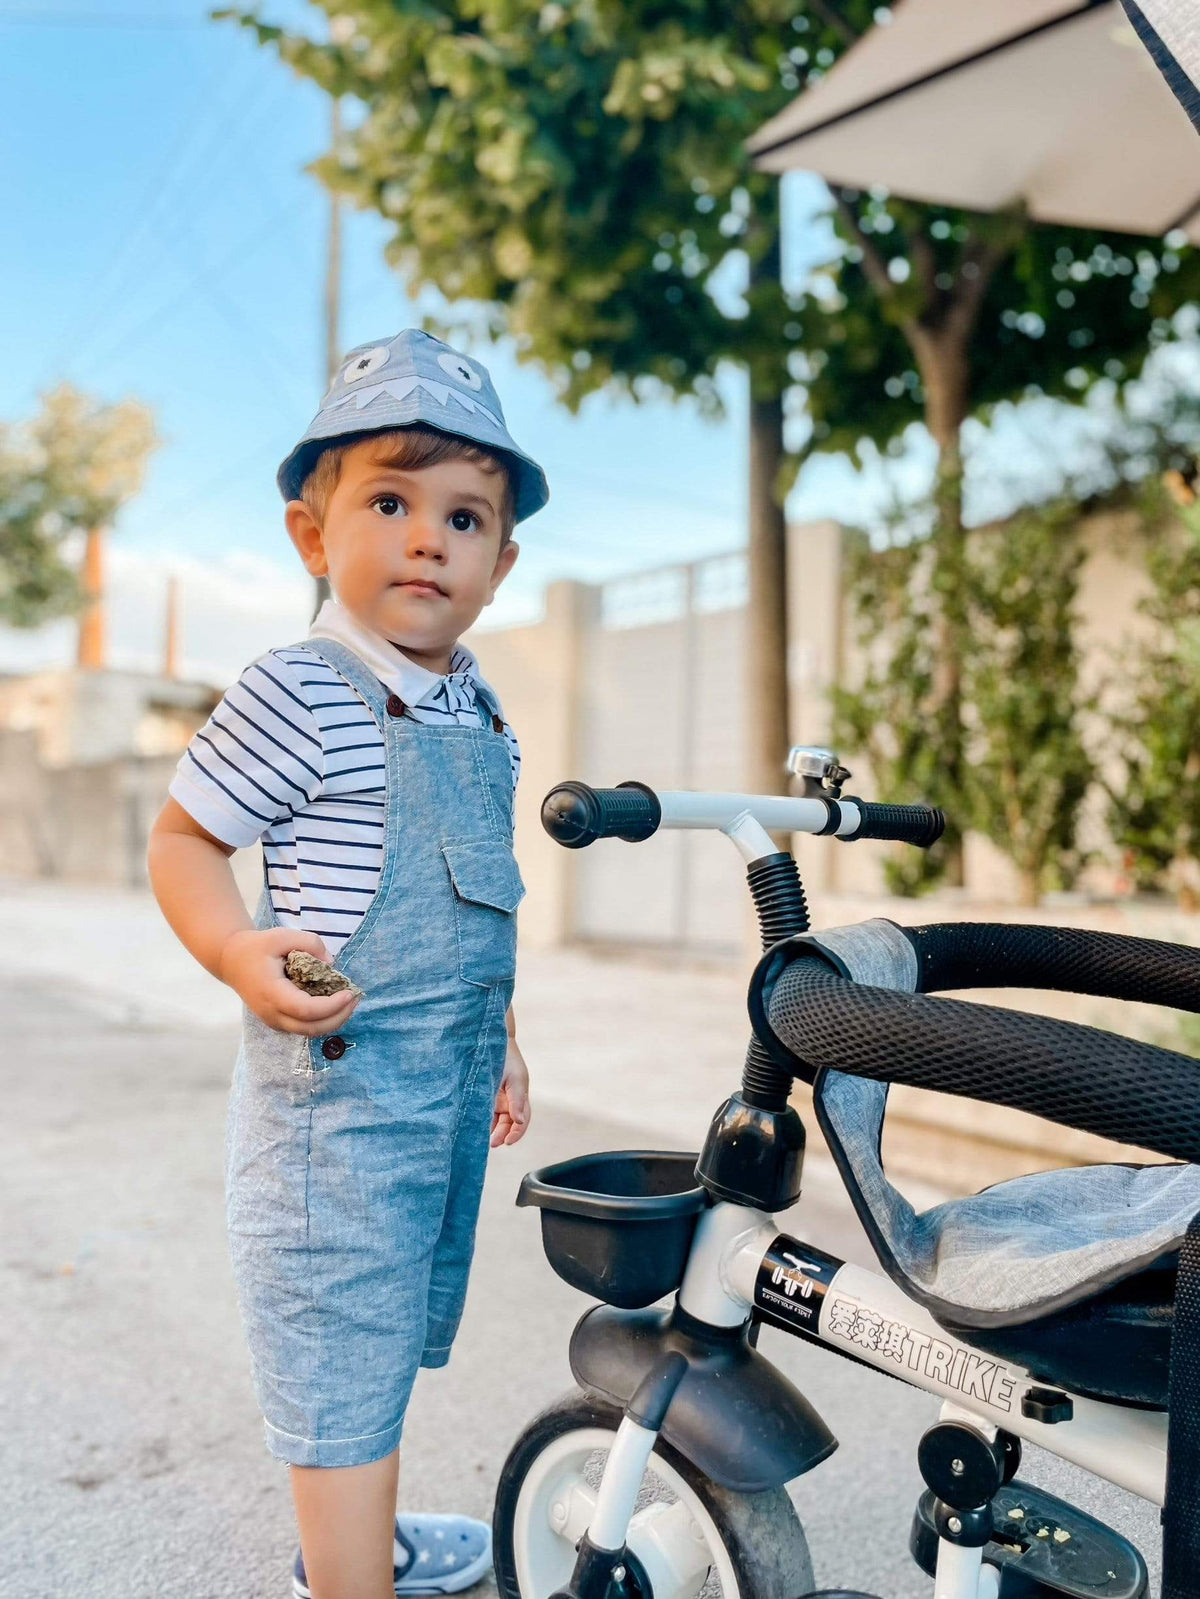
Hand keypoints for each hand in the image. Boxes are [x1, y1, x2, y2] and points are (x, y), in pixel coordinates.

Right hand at [218, 928, 361, 1035]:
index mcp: (271, 992)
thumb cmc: (258, 947)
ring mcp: (273, 1021)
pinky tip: (334, 1005)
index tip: (350, 993)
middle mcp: (271, 1013)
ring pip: (308, 1032)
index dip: (331, 1006)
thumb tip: (331, 963)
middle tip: (356, 999)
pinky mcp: (277, 1022)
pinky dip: (322, 1021)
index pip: (306, 1010)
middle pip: (311, 1028)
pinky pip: (303, 1028)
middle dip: (338, 1017)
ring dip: (332, 1021)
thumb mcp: (282, 936)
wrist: (232, 961)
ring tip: (349, 1002)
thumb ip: (310, 943)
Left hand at [491, 1036, 530, 1147]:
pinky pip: (484, 1114)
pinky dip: (482, 1123)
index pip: (522, 1120)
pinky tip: (475, 1129)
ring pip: (496, 1121)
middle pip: (508, 1124)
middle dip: (502, 1135)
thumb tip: (519, 1122)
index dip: (517, 1133)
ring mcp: (496, 1099)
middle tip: (492, 1144)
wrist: (490, 1040)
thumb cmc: (506, 1057)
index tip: (508, 1142)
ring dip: (492, 1132)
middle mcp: (509, 1100)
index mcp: (520, 1096)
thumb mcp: (515, 1078)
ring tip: (482, 1141)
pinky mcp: (484, 1096)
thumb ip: (517, 1100)